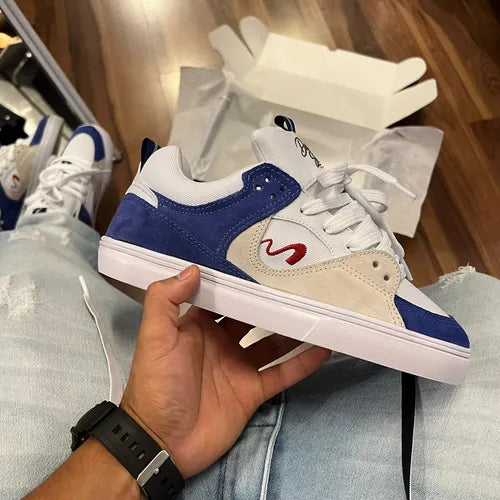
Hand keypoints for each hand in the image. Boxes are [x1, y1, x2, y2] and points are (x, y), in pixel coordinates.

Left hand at [120, 265, 329, 477]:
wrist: (162, 442)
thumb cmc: (157, 384)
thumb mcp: (155, 337)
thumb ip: (165, 300)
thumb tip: (194, 268)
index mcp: (197, 326)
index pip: (222, 298)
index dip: (240, 284)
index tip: (263, 266)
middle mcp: (221, 342)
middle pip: (253, 318)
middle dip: (271, 304)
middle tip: (299, 286)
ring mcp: (239, 367)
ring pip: (272, 343)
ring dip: (292, 331)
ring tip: (317, 313)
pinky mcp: (253, 391)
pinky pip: (282, 373)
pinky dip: (302, 363)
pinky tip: (323, 348)